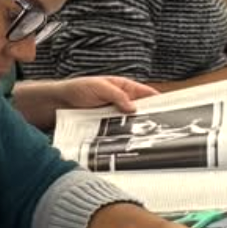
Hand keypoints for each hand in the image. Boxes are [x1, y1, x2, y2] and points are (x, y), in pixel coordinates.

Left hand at [12, 76, 158, 128]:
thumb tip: (134, 108)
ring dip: (137, 128)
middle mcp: (123, 102)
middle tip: (162, 126)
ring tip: (148, 136)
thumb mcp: (99, 87)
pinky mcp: (107, 127)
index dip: (159, 100)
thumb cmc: (77, 89)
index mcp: (125, 88)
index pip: (147, 93)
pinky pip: (119, 132)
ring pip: (132, 123)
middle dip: (151, 117)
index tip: (170, 108)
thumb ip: (118, 96)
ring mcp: (115, 115)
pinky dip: (124, 135)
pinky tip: (129, 141)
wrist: (56, 104)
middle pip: (143, 110)